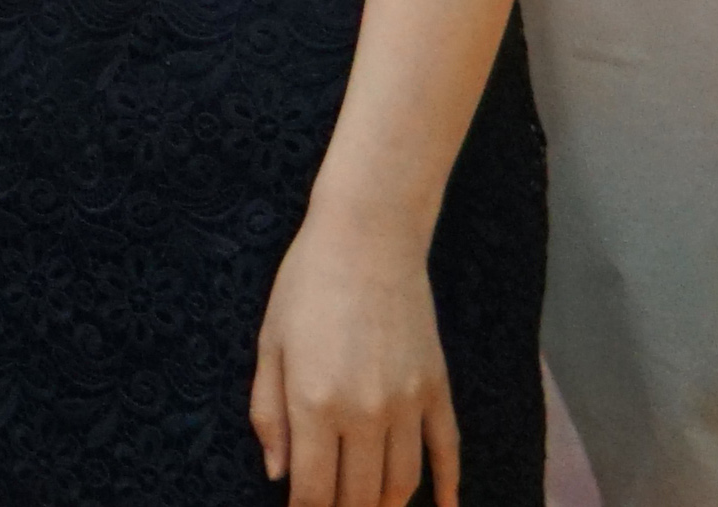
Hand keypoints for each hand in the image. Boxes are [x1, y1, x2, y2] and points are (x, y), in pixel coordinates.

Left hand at [254, 202, 460, 505]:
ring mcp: (408, 404)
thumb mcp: (269, 345)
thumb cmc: (306, 287)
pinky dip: (448, 486)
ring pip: (403, 483)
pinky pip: (447, 451)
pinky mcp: (437, 389)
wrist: (369, 238)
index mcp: (315, 403)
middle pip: (360, 495)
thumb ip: (269, 414)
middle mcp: (366, 413)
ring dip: (385, 505)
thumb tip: (278, 476)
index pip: (314, 490)